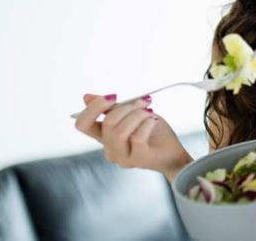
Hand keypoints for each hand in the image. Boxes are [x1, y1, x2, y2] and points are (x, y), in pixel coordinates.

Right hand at [73, 93, 191, 177]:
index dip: (93, 108)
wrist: (172, 152)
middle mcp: (110, 149)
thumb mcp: (130, 114)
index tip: (113, 97)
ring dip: (137, 115)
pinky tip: (153, 121)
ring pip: (120, 131)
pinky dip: (146, 123)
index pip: (83, 124)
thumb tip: (86, 97)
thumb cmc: (152, 132)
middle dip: (127, 107)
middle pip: (107, 123)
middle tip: (143, 102)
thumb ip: (110, 108)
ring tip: (150, 112)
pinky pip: (137, 137)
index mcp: (104, 137)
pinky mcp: (138, 160)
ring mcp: (122, 157)